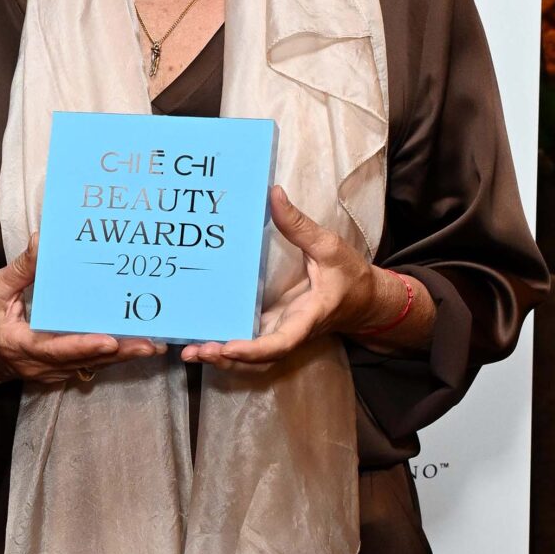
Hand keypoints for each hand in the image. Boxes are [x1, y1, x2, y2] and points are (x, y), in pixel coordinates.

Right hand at [0, 241, 157, 390]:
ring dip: (123, 357)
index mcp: (20, 344)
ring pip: (92, 365)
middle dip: (117, 353)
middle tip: (148, 344)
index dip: (82, 346)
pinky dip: (115, 357)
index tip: (108, 340)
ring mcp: (54, 372)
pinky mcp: (64, 371)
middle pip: (83, 360)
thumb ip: (20, 270)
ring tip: (153, 344)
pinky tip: (139, 346)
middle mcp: (41, 365)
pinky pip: (91, 364)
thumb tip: (41, 241)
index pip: (53, 349)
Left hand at [180, 186, 392, 371]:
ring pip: (250, 357)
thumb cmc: (350, 276)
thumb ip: (299, 225)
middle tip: (195, 351)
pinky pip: (248, 340)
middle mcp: (290, 331)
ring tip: (189, 351)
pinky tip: (198, 339)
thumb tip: (273, 194)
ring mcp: (279, 331)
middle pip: (258, 359)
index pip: (281, 343)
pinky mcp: (271, 326)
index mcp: (307, 318)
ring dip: (220, 357)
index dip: (254, 349)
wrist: (365, 301)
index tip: (229, 347)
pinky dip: (225, 345)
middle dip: (227, 359)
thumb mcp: (330, 247)